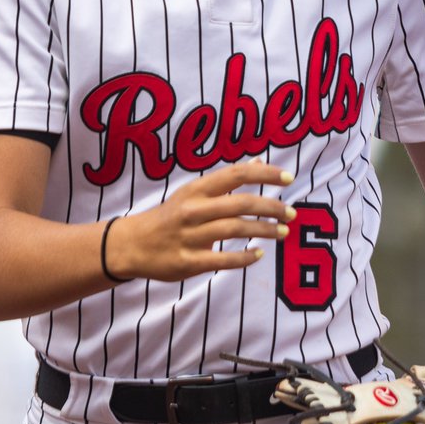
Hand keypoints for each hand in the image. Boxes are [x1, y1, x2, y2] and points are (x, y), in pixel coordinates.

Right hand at [104, 161, 294, 281]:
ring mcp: (191, 237)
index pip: (236, 174)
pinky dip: (245, 257)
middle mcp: (194, 210)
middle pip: (241, 203)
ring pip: (235, 230)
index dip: (264, 174)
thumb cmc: (169, 216)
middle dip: (271, 207)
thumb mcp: (193, 192)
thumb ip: (226, 180)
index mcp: (196, 189)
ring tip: (283, 232)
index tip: (288, 177)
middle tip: (292, 213)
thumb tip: (259, 161)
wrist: (132, 245)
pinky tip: (259, 254)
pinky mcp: (189, 262)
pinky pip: (223, 260)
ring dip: (264, 231)